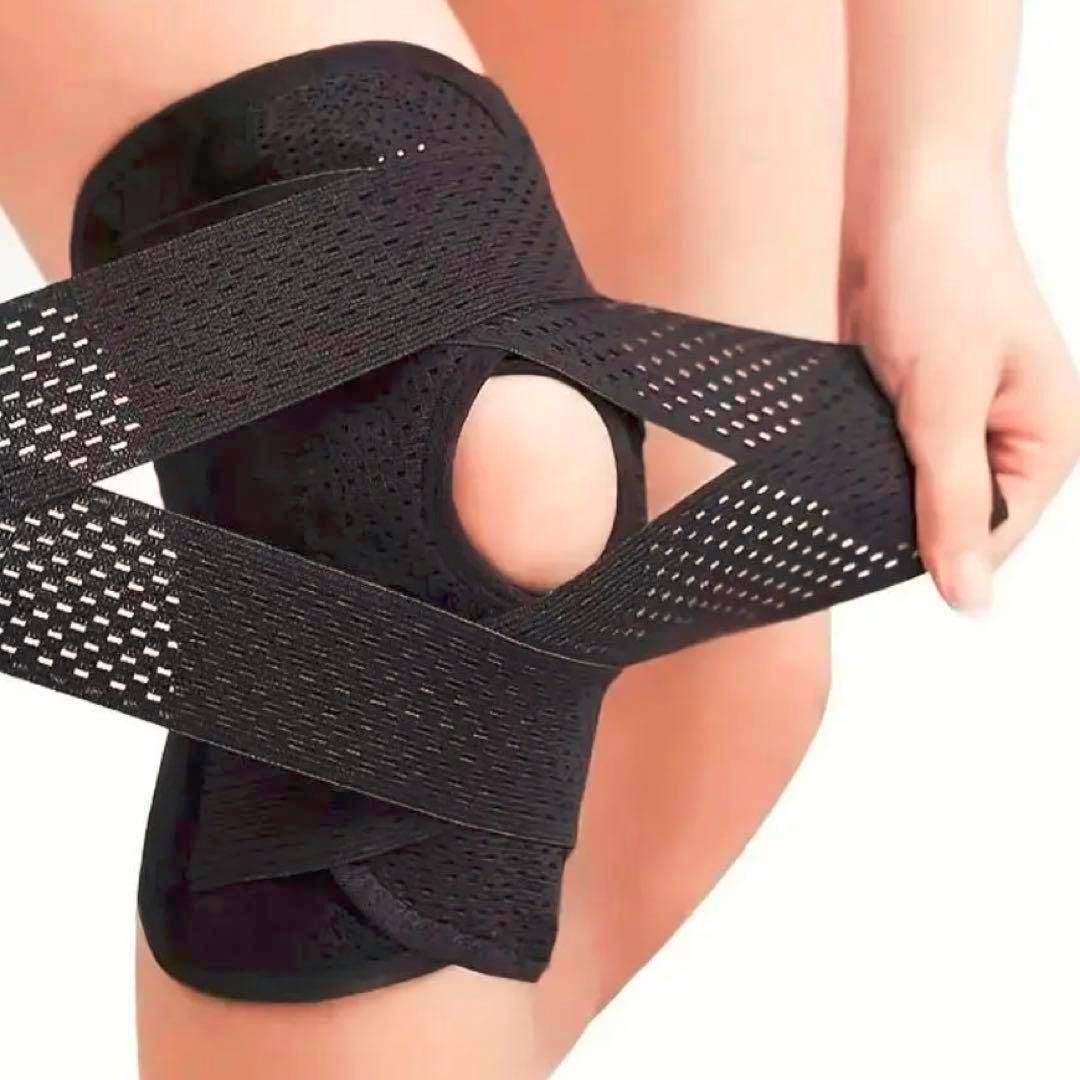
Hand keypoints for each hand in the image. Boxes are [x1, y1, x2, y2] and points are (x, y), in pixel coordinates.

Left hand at [839, 160, 1079, 612]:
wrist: (899, 191)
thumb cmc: (943, 274)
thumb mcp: (947, 398)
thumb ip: (952, 500)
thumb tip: (968, 597)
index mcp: (1045, 439)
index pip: (994, 539)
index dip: (937, 550)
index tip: (876, 538)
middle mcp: (1008, 435)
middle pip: (953, 518)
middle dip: (904, 510)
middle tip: (859, 479)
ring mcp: (960, 418)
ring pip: (913, 487)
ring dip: (877, 479)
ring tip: (850, 450)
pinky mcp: (914, 400)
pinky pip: (888, 452)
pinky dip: (862, 451)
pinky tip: (839, 436)